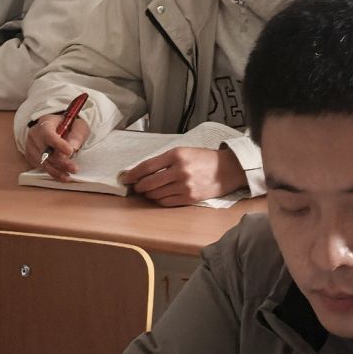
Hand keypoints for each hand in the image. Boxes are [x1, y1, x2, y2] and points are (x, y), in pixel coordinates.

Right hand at [23, 112, 92, 179]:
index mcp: (45, 124)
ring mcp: (31, 147)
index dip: (58, 144)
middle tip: (74, 168)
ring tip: (69, 177)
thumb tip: (73, 147)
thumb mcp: (77, 125)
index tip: (70, 151)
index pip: (49, 135)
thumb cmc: (68, 125)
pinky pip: (41, 167)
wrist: (56, 127)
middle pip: (45, 151)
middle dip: (61, 162)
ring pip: (42, 162)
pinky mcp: (31, 157)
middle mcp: (34, 135)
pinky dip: (52, 172)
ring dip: (57, 171)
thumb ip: (77, 135)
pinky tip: (63, 176)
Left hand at [120, 145, 244, 206]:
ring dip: (148, 194)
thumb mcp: (184, 152)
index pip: (147, 166)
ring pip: (155, 194)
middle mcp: (180, 170)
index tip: (125, 178)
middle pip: (148, 183)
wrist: (227, 170)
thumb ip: (164, 160)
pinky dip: (159, 200)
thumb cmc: (204, 159)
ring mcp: (184, 186)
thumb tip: (142, 172)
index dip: (133, 174)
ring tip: (149, 190)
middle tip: (136, 186)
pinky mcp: (188, 198)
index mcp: (177, 155)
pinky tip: (160, 195)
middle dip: (139, 186)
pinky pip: (165, 202)